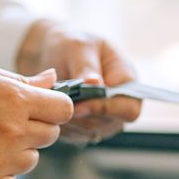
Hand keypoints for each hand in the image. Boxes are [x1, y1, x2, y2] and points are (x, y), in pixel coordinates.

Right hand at [0, 56, 73, 178]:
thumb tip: (52, 81)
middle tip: (0, 118)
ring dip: (16, 150)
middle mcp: (11, 132)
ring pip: (31, 160)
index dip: (53, 105)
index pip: (64, 109)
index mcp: (13, 98)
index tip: (38, 105)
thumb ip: (19, 80)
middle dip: (33, 125)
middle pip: (50, 135)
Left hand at [15, 19, 140, 144]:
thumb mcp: (78, 46)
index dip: (105, 110)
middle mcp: (121, 102)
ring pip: (90, 130)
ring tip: (52, 99)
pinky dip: (61, 124)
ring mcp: (105, 116)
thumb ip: (86, 66)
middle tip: (57, 102)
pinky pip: (75, 134)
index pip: (128, 109)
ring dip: (69, 119)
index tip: (79, 105)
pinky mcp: (87, 126)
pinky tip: (50, 107)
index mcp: (128, 80)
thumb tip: (96, 84)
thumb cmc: (71, 44)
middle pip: (108, 123)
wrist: (54, 52)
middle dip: (81, 115)